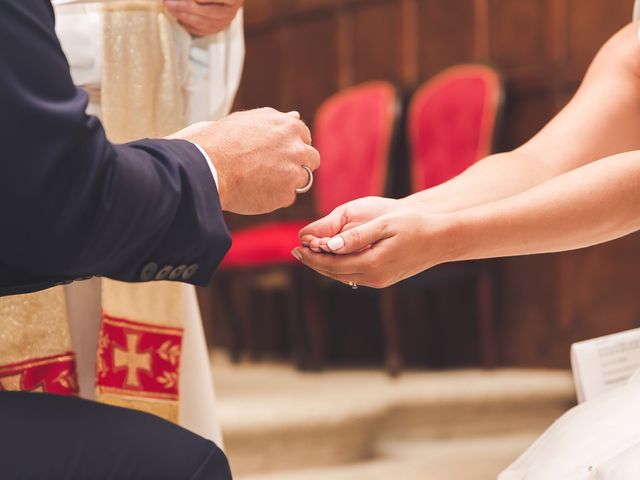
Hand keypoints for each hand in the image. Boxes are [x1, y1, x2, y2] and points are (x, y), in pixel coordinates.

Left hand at [164, 0, 242, 36]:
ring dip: (183, 16)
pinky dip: (188, 24)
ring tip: (170, 8)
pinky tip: (178, 17)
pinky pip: (201, 30)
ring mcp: (224, 22)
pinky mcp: (217, 29)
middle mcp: (230, 11)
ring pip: (203, 23)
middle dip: (186, 6)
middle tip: (168, 2)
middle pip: (208, 12)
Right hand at [169, 108, 319, 214]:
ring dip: (287, 181)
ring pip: (302, 179)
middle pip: (312, 158)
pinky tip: (255, 191)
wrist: (207, 167)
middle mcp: (295, 148)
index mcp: (287, 126)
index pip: (305, 136)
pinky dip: (275, 197)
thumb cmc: (220, 142)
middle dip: (299, 164)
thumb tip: (295, 115)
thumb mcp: (248, 120)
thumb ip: (276, 120)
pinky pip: (287, 197)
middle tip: (277, 170)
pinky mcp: (286, 195)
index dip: (293, 145)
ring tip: (261, 181)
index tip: (281, 152)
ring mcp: (293, 172)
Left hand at [293, 208, 455, 287]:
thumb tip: (330, 246)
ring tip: (310, 255)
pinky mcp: (385, 279)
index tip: (296, 248)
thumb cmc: (415, 225)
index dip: (312, 256)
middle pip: (335, 273)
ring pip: (344, 276)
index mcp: (372, 264)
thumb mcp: (385, 224)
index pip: (332, 263)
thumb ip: (356, 236)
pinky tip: (334, 259)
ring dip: (326, 266)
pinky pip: (355, 275)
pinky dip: (340, 267)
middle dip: (314, 263)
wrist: (443, 239)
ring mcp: (380, 281)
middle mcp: (374, 277)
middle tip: (296, 253)